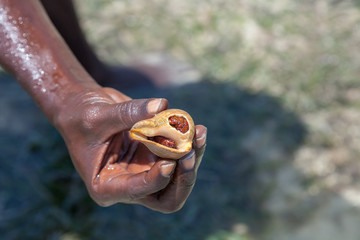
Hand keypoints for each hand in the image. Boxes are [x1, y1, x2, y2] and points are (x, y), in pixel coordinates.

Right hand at [54, 87, 205, 212]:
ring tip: (199, 132)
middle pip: (166, 197)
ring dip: (193, 157)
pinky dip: (190, 144)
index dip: (156, 180)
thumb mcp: (98, 116)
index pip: (137, 192)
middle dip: (183, 178)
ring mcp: (145, 170)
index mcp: (107, 186)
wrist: (84, 108)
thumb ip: (129, 113)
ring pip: (179, 177)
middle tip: (191, 152)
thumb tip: (161, 106)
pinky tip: (197, 129)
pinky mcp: (155, 154)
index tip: (169, 161)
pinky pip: (180, 157)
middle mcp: (130, 183)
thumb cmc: (80, 116)